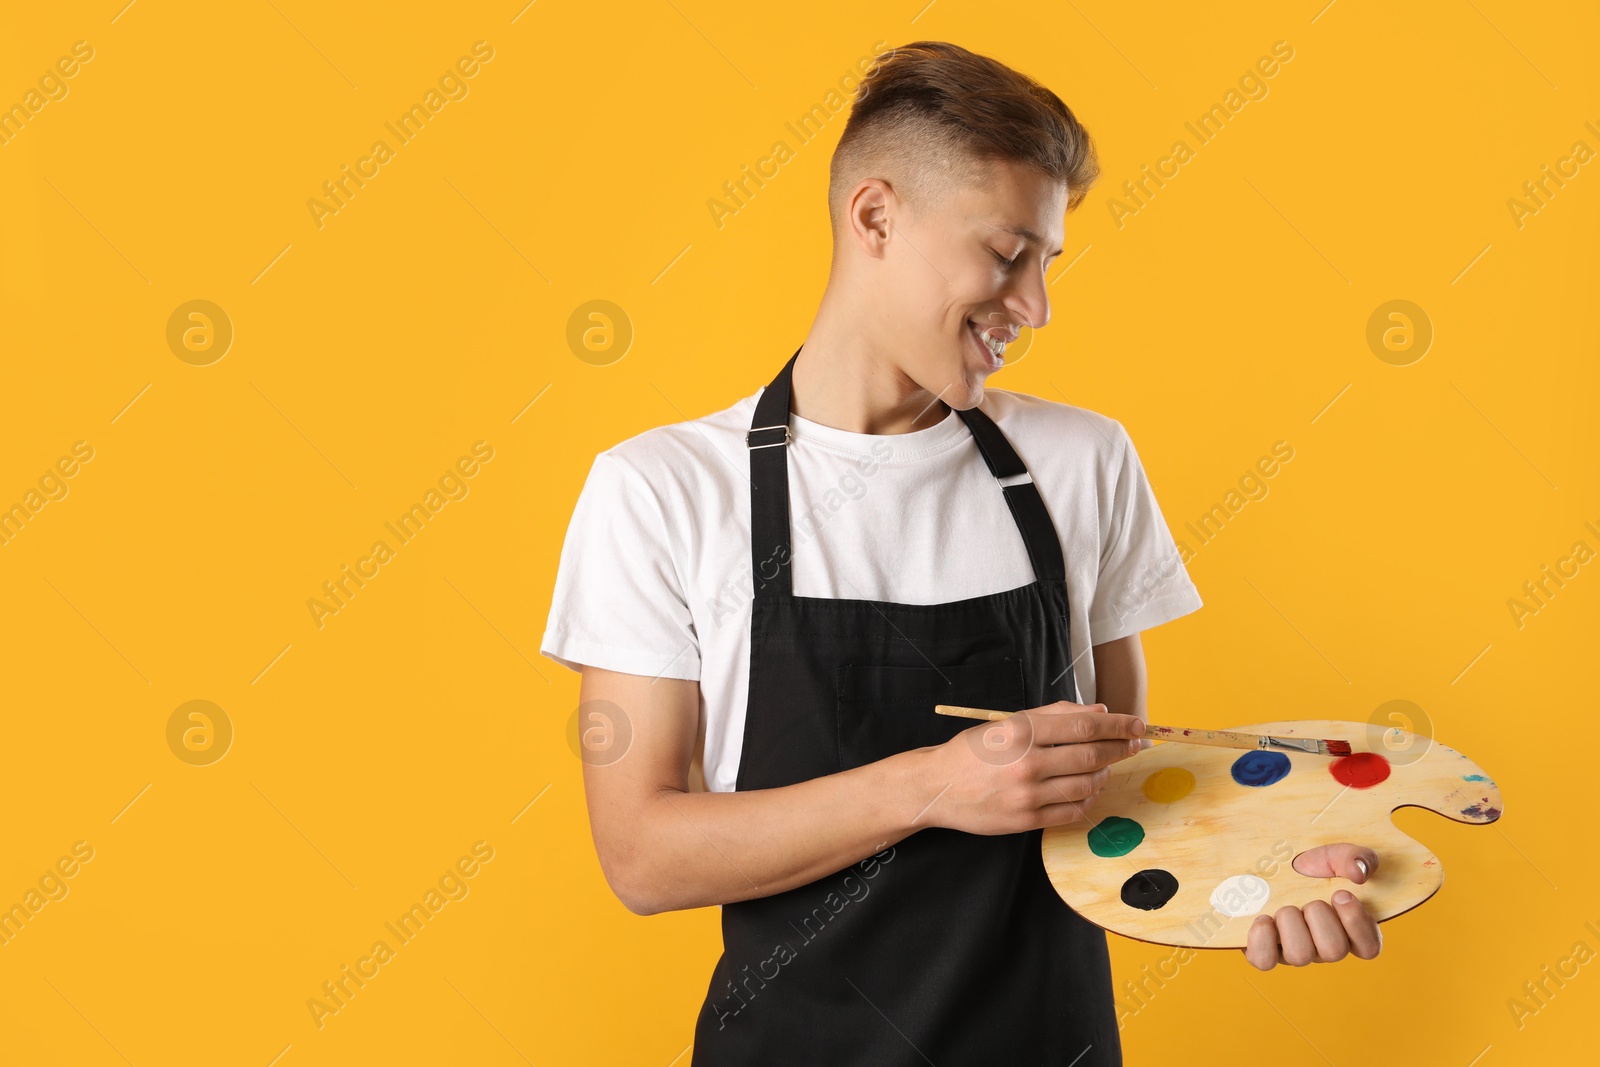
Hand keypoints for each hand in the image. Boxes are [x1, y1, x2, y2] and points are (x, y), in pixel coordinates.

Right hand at [918, 701, 1144, 835]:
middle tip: (1136, 744)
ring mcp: (1028, 795)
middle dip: (1121, 748)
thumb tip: (1100, 713)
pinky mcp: (1027, 821)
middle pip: (1091, 755)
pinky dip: (1089, 799)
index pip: (1084, 726)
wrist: (938, 786)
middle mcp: (1027, 763)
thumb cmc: (974, 750)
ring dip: (1105, 773)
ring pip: (1087, 785)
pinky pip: (1073, 811)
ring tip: (1106, 766)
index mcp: (1022, 732)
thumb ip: (1055, 715)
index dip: (1118, 725)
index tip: (1137, 724)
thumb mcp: (1009, 722)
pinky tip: (1089, 789)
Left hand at [1243, 843, 1382, 969]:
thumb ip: (1359, 859)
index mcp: (1351, 930)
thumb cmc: (1313, 865)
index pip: (1369, 948)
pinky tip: (1264, 919)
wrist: (1272, 864)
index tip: (1341, 894)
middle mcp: (1325, 947)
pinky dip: (1262, 940)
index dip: (1357, 923)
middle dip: (1320, 917)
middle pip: (1333, 952)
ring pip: (1299, 956)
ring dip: (1291, 924)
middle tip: (1311, 900)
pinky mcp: (1267, 951)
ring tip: (1287, 907)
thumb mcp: (1339, 855)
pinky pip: (1263, 960)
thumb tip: (1359, 874)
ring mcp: (1296, 951)